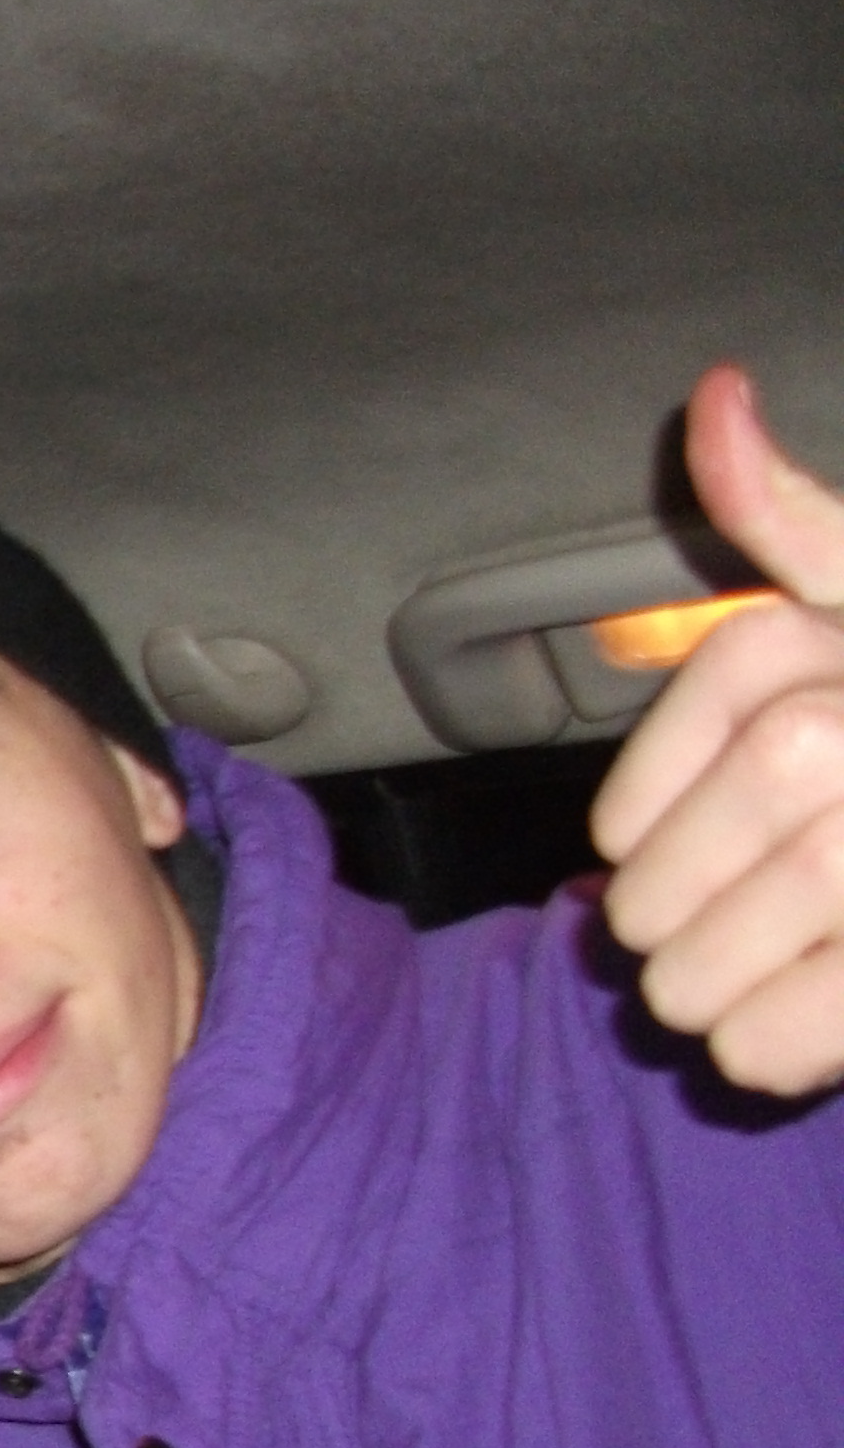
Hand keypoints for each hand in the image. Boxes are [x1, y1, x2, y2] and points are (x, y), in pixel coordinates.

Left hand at [595, 362, 843, 1095]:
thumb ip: (789, 514)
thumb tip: (714, 395)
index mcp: (812, 658)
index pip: (625, 809)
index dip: (635, 843)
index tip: (654, 854)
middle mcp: (839, 748)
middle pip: (652, 898)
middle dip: (657, 936)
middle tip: (698, 940)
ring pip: (695, 980)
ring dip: (702, 1000)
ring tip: (751, 980)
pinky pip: (772, 1045)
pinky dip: (767, 1052)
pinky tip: (806, 1025)